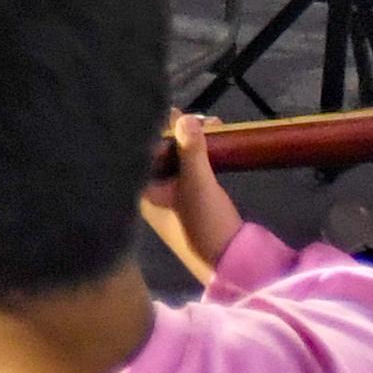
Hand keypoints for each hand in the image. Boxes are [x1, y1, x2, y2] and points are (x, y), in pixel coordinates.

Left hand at [139, 115, 243, 282]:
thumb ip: (190, 148)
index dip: (158, 128)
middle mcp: (149, 194)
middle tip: (201, 118)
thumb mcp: (198, 183)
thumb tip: (185, 116)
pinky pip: (187, 170)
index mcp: (141, 191)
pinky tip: (213, 142)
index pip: (140, 150)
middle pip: (158, 152)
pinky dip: (198, 155)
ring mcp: (169, 199)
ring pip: (175, 160)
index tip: (175, 110)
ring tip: (213, 125)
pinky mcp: (188, 202)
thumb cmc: (204, 224)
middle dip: (179, 132)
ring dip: (191, 142)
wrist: (232, 262)